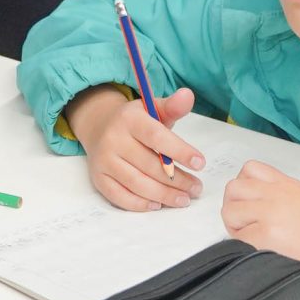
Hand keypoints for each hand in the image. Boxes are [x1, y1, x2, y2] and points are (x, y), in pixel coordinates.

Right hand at [68, 84, 204, 211]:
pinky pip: (120, 197)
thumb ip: (172, 106)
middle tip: (196, 188)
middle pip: (149, 165)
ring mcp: (104, 161)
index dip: (180, 151)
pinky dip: (141, 204)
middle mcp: (113, 139)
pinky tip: (158, 205)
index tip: (200, 163)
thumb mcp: (152, 109)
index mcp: (129, 119)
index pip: (156, 137)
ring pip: (137, 184)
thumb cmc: (135, 122)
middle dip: (178, 180)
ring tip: (184, 199)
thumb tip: (188, 95)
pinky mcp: (98, 179)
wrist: (99, 127)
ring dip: (164, 195)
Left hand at [220, 162, 299, 289]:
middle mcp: (274, 194)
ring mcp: (268, 213)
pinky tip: (262, 251)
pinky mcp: (264, 236)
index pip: (249, 170)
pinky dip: (245, 246)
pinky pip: (238, 238)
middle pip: (233, 189)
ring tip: (254, 238)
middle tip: (247, 224)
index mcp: (285, 184)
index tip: (250, 202)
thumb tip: (263, 204)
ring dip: (237, 226)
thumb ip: (283, 195)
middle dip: (235, 207)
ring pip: (229, 212)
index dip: (244, 187)